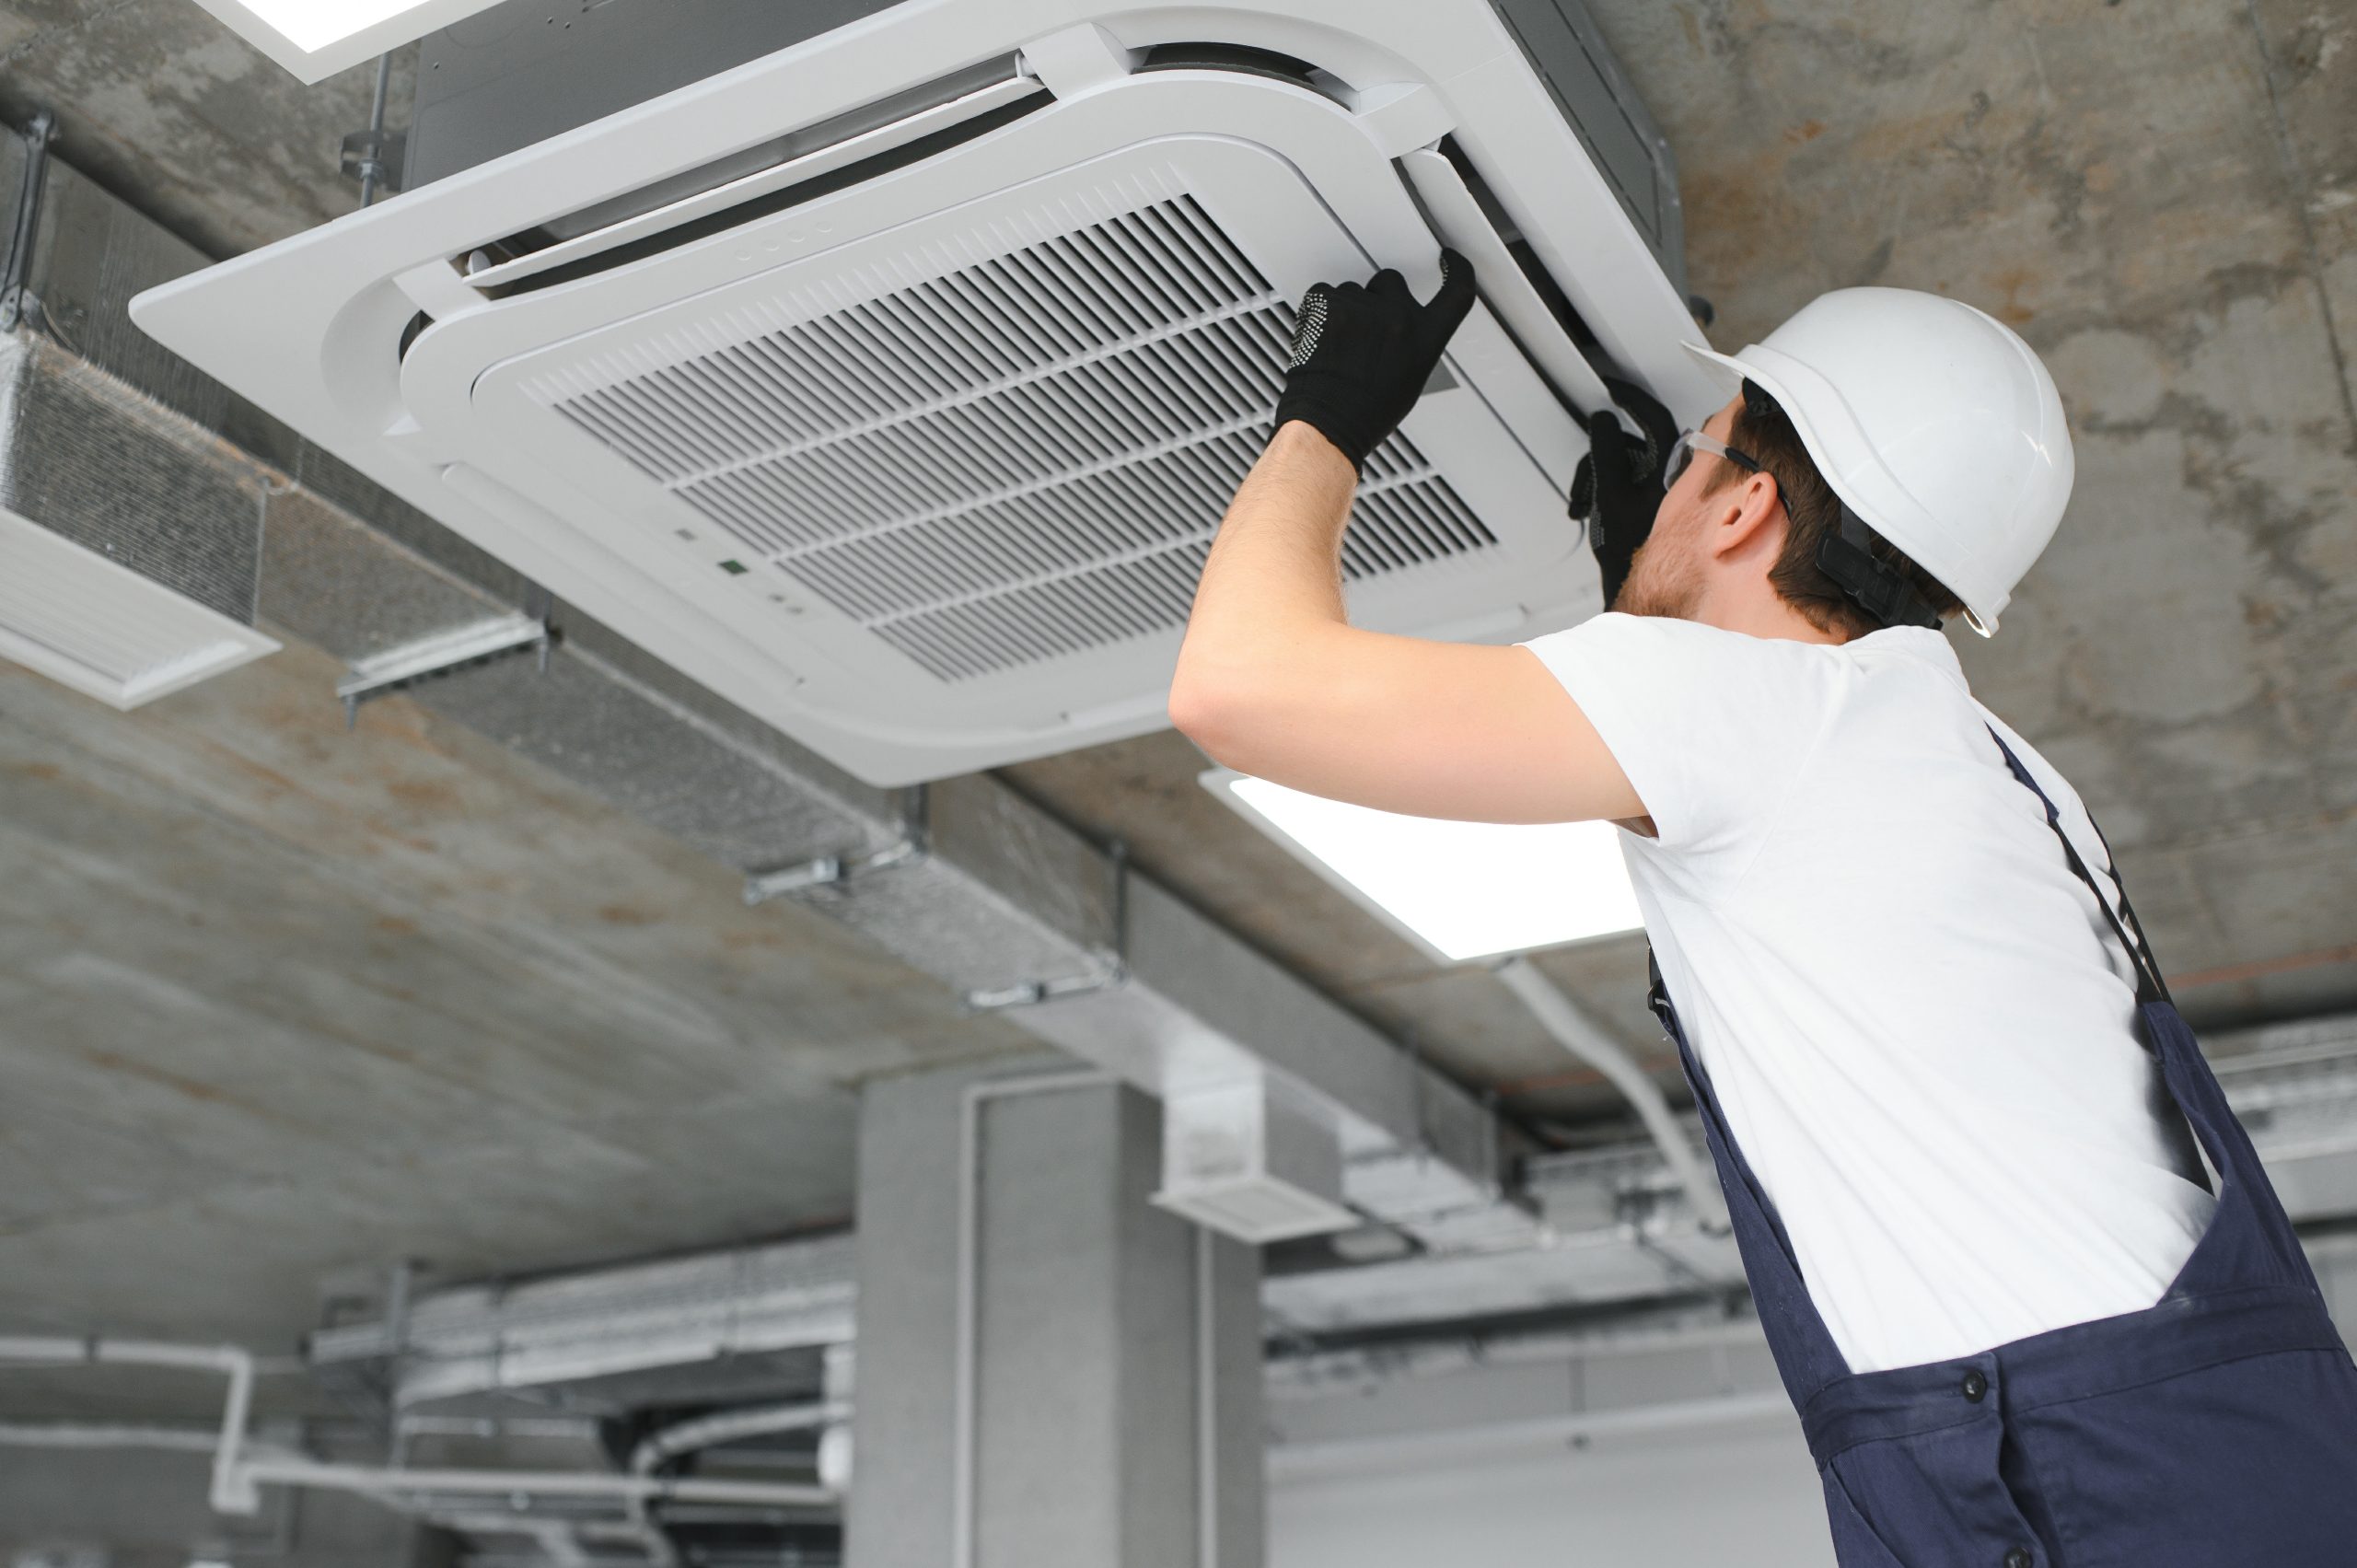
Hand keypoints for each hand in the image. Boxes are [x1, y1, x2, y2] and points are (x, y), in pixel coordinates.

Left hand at [1273, 249, 1476, 471]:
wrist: (1328, 423)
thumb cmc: (1367, 413)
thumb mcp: (1412, 379)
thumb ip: (1414, 343)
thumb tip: (1404, 328)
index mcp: (1425, 338)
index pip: (1457, 292)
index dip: (1457, 270)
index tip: (1449, 260)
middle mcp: (1399, 318)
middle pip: (1391, 282)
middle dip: (1378, 298)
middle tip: (1364, 330)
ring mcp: (1363, 309)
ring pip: (1353, 291)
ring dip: (1346, 309)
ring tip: (1340, 344)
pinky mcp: (1330, 305)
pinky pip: (1324, 293)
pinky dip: (1320, 310)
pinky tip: (1322, 336)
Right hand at [1568, 374, 1679, 607]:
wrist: (1646, 592)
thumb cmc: (1633, 553)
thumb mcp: (1609, 497)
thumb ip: (1605, 453)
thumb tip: (1604, 421)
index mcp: (1671, 468)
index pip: (1653, 418)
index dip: (1632, 398)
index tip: (1615, 388)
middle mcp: (1676, 476)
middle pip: (1634, 443)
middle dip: (1604, 458)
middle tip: (1589, 475)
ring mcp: (1667, 490)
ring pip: (1629, 463)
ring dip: (1601, 478)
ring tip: (1587, 504)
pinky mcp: (1658, 503)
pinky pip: (1632, 481)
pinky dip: (1609, 489)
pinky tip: (1597, 509)